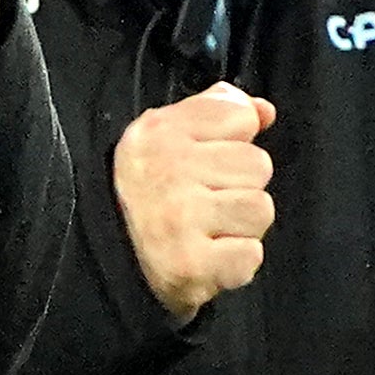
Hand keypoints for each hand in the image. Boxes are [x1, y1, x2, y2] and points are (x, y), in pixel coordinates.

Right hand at [112, 81, 278, 321]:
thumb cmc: (150, 194)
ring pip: (260, 209)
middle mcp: (165, 169)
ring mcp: (177, 218)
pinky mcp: (189, 264)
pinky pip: (251, 254)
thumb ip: (218, 112)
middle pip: (258, 164)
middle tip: (203, 203)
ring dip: (242, 226)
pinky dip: (235, 262)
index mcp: (159, 131)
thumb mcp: (170, 137)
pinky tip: (208, 256)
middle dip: (239, 186)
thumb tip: (263, 110)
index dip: (232, 141)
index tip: (205, 161)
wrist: (111, 259)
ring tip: (209, 230)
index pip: (241, 116)